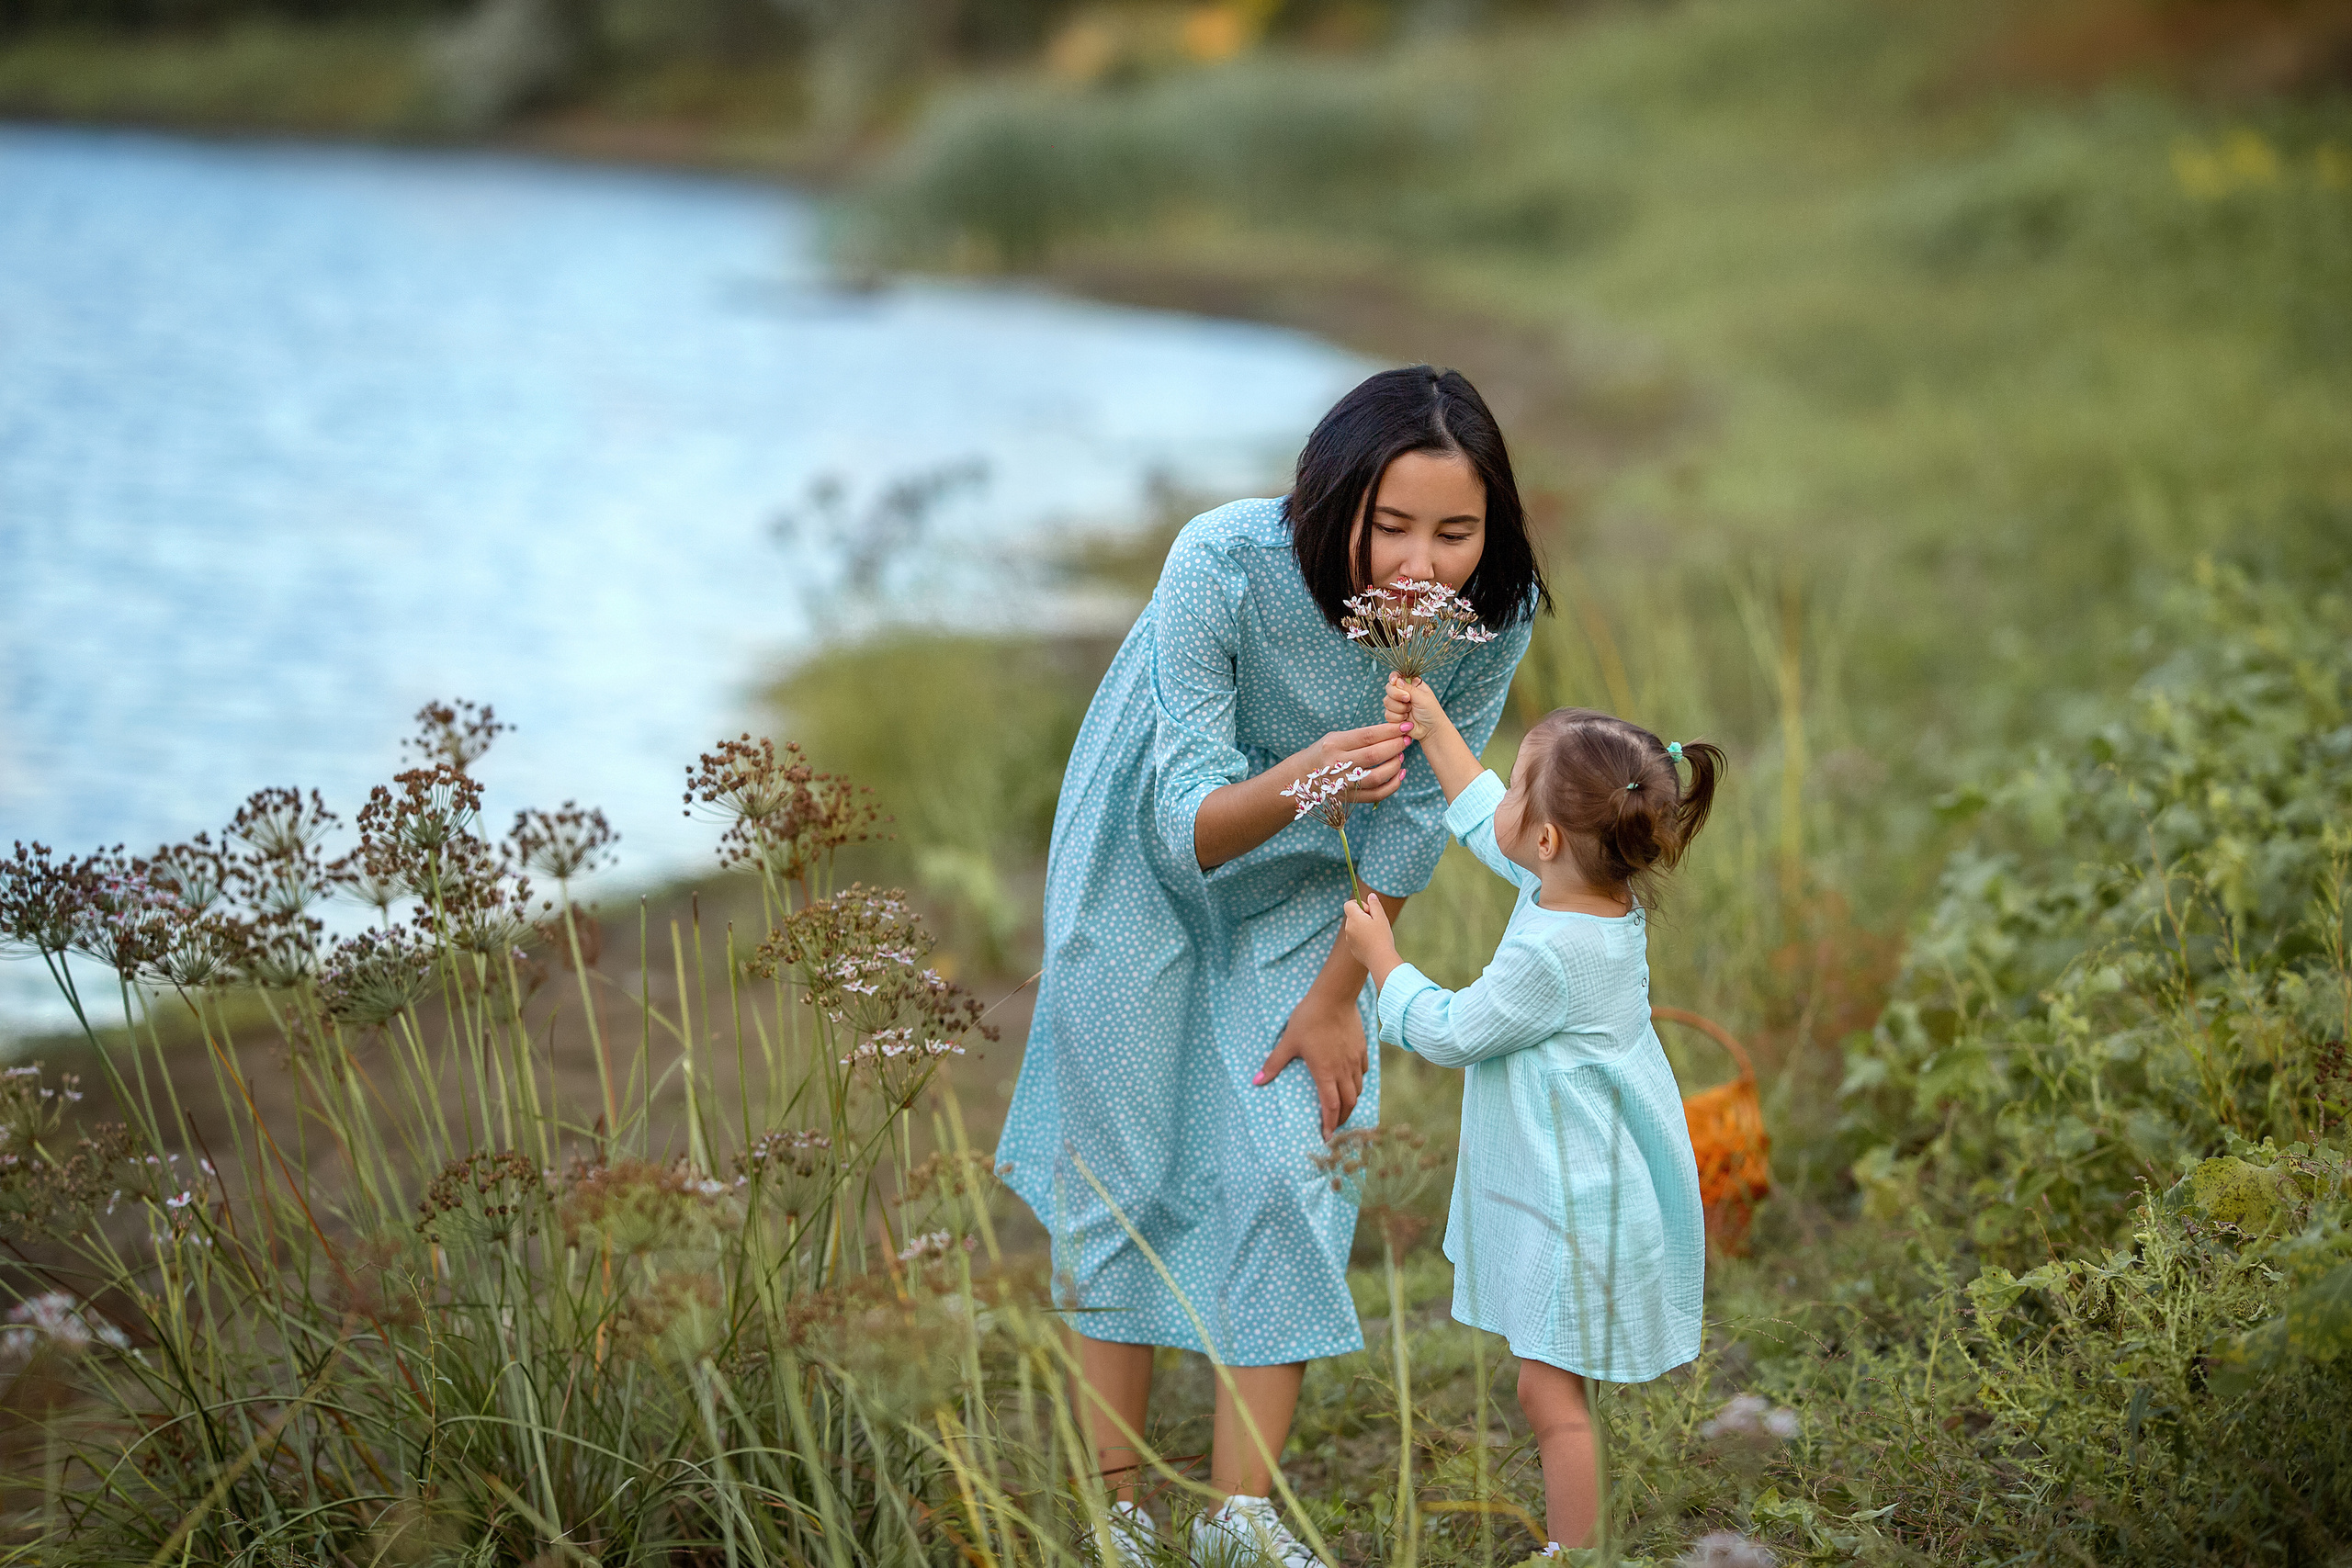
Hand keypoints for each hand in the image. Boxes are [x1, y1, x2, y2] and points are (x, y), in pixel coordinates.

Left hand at [1255, 990, 1367, 1137]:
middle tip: (1335, 1127)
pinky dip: (1358, 1082)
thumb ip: (1274, 1063)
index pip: (1331, 1106)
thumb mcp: (1288, 1042)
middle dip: (1343, 1118)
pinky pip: (1363, 1072)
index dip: (1330, 1124)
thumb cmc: (1309, 1019)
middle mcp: (1343, 1070)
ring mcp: (1355, 1059)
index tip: (1327, 1137)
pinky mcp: (1362, 1048)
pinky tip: (1352, 1080)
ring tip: (1344, 1107)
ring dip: (1351, 1101)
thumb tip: (1256, 1081)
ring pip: (1359, 1088)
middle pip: (1349, 1102)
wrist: (1334, 997)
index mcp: (1325, 1073)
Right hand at [1293, 720, 1414, 806]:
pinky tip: (1399, 774)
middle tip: (1406, 740)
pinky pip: (1376, 794)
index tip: (1405, 726)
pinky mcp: (1349, 798)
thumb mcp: (1335, 738)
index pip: (1367, 736)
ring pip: (1377, 776)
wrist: (1301, 777)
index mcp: (1334, 744)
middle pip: (1374, 755)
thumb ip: (1359, 736)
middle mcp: (1337, 764)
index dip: (1390, 731)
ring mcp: (1343, 783)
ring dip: (1394, 765)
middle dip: (1396, 746)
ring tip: (1400, 756)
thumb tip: (1391, 733)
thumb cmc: (1323, 752)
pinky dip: (1392, 785)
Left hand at [1340, 892, 1398, 979]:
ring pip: (1354, 927)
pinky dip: (1362, 937)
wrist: (1380, 960)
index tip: (1370, 911)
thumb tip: (1371, 895)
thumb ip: (1375, 905)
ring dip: (1363, 927)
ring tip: (1376, 934)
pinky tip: (1373, 943)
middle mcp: (1348, 928)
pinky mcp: (1352, 948)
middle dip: (1363, 916)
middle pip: (1352, 915)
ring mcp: (1349, 939)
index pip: (1348, 904)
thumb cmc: (1382, 937)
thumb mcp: (1381, 917)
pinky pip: (1356, 938)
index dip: (1359, 904)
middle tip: (1376, 923)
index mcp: (1354, 918)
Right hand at [1384, 673, 1452, 743]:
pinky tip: (1406, 719)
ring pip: (1387, 701)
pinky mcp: (1394, 716)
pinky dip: (1397, 717)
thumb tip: (1397, 681)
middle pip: (1389, 688)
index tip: (1394, 682)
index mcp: (1412, 685)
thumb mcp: (1422, 697)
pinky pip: (1387, 714)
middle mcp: (1403, 693)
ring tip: (1410, 711)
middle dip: (1396, 695)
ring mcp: (1398, 705)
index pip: (1397, 676)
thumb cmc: (1431, 712)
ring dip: (1399, 708)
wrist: (1431, 731)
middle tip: (1408, 700)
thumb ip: (1408, 688)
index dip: (1393, 678)